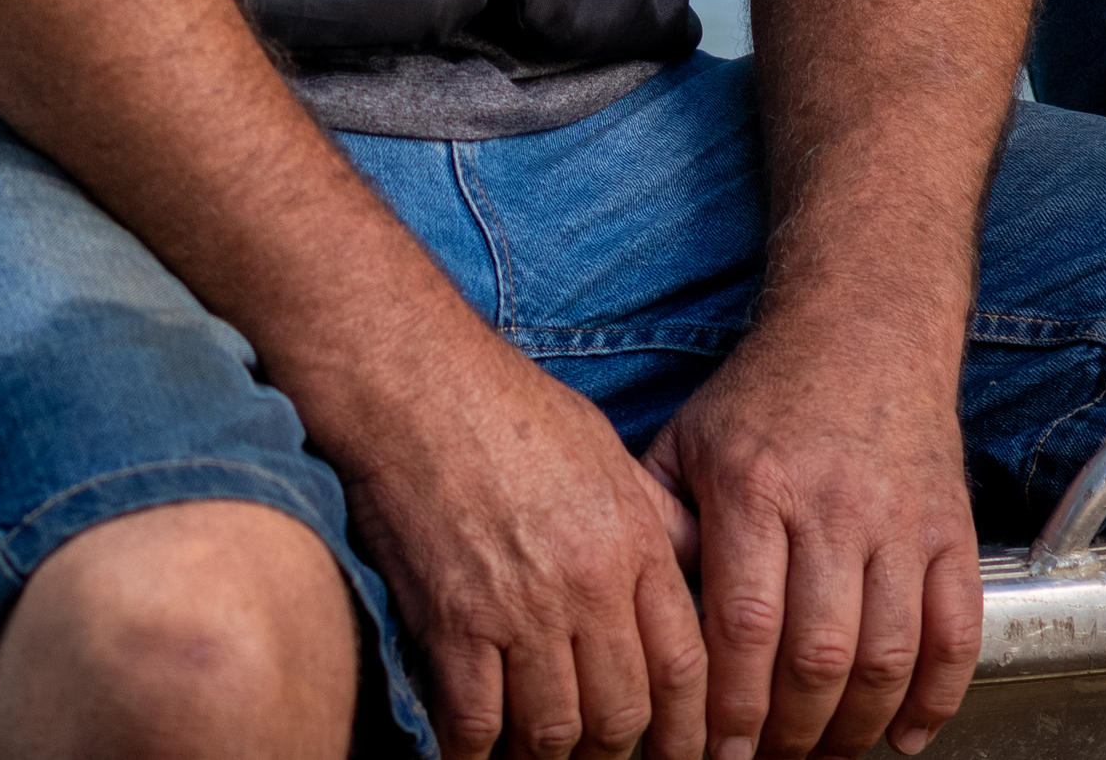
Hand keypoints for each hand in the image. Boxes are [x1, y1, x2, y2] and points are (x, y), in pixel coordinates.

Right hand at [323, 327, 710, 759]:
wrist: (413, 383)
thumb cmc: (507, 407)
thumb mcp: (605, 450)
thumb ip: (653, 516)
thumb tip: (692, 563)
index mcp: (631, 542)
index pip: (683, 665)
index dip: (687, 727)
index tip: (681, 754)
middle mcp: (586, 585)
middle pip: (622, 712)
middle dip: (617, 753)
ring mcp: (518, 608)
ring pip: (554, 729)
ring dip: (550, 757)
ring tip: (541, 759)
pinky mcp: (452, 622)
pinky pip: (476, 721)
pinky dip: (478, 753)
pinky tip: (478, 755)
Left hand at [643, 316, 985, 759]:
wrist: (867, 327)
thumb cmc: (766, 393)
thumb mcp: (688, 438)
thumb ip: (658, 519)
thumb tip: (635, 612)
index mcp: (753, 485)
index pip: (741, 624)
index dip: (730, 705)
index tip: (715, 751)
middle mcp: (830, 505)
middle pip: (814, 655)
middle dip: (790, 732)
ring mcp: (899, 519)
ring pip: (887, 655)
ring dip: (855, 726)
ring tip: (825, 753)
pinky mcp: (951, 528)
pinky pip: (956, 631)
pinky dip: (937, 696)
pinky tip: (906, 733)